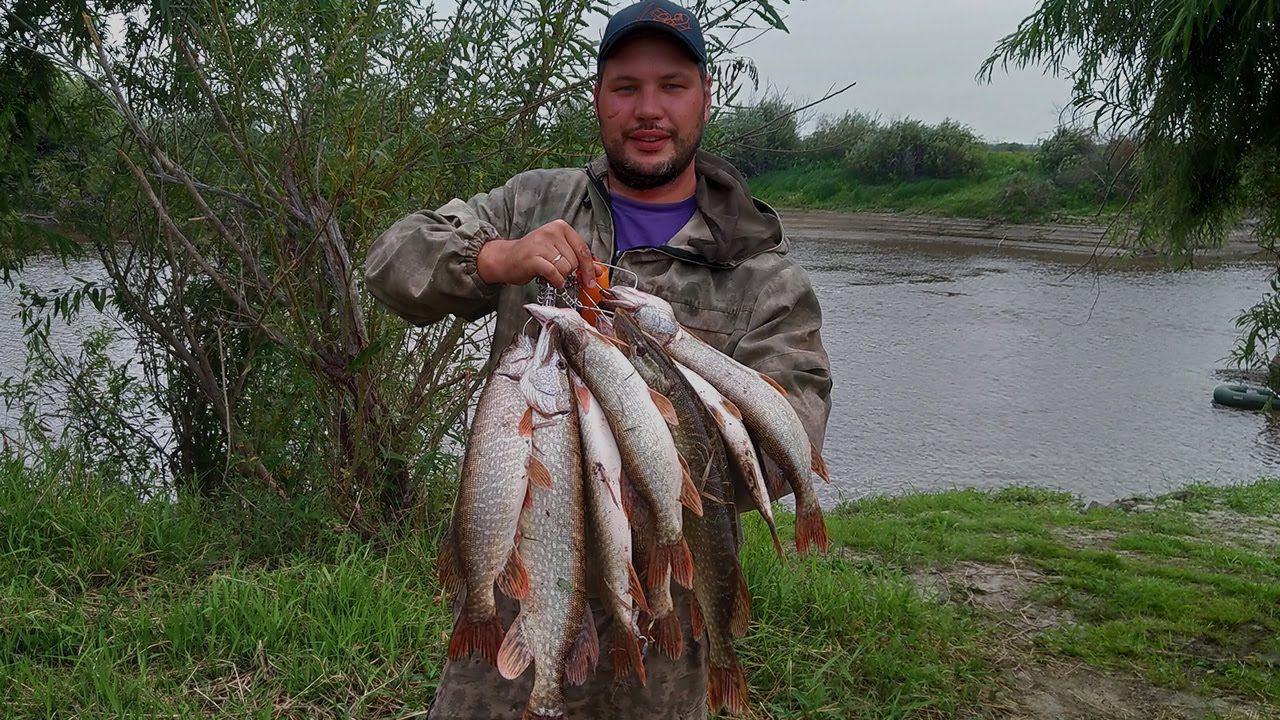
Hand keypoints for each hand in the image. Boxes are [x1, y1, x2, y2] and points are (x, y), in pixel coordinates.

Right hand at [476, 220, 596, 288]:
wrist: (506, 259)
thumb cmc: (533, 256)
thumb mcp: (558, 252)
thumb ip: (578, 259)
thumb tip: (597, 270)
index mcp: (560, 227)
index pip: (583, 249)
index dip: (589, 268)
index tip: (591, 279)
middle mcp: (551, 232)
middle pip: (574, 261)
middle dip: (569, 272)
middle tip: (557, 271)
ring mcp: (541, 244)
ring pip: (565, 268)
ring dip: (560, 276)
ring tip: (550, 272)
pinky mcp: (533, 258)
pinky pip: (554, 274)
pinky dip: (555, 281)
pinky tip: (550, 280)